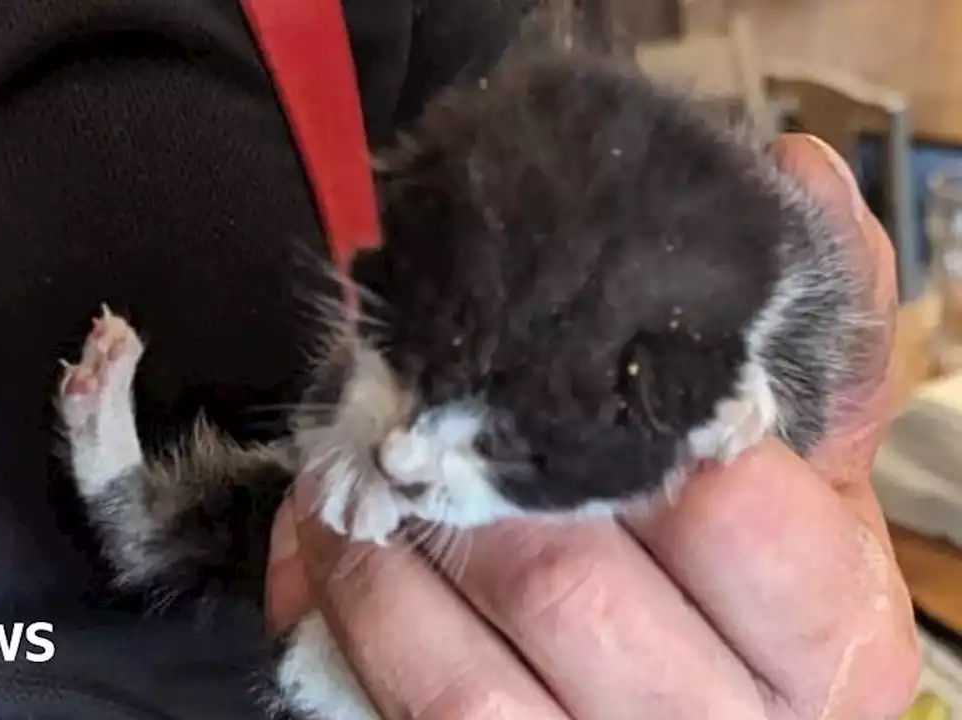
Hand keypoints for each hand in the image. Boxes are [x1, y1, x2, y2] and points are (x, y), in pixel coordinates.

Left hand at [264, 133, 919, 718]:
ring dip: (378, 558)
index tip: (553, 357)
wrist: (702, 719)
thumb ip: (813, 347)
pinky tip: (332, 553)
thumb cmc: (749, 589)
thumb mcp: (804, 479)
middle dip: (467, 480)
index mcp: (830, 638)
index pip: (716, 507)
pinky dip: (348, 625)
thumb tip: (800, 173)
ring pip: (459, 679)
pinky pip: (406, 719)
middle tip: (416, 405)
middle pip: (563, 584)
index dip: (615, 415)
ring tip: (347, 478)